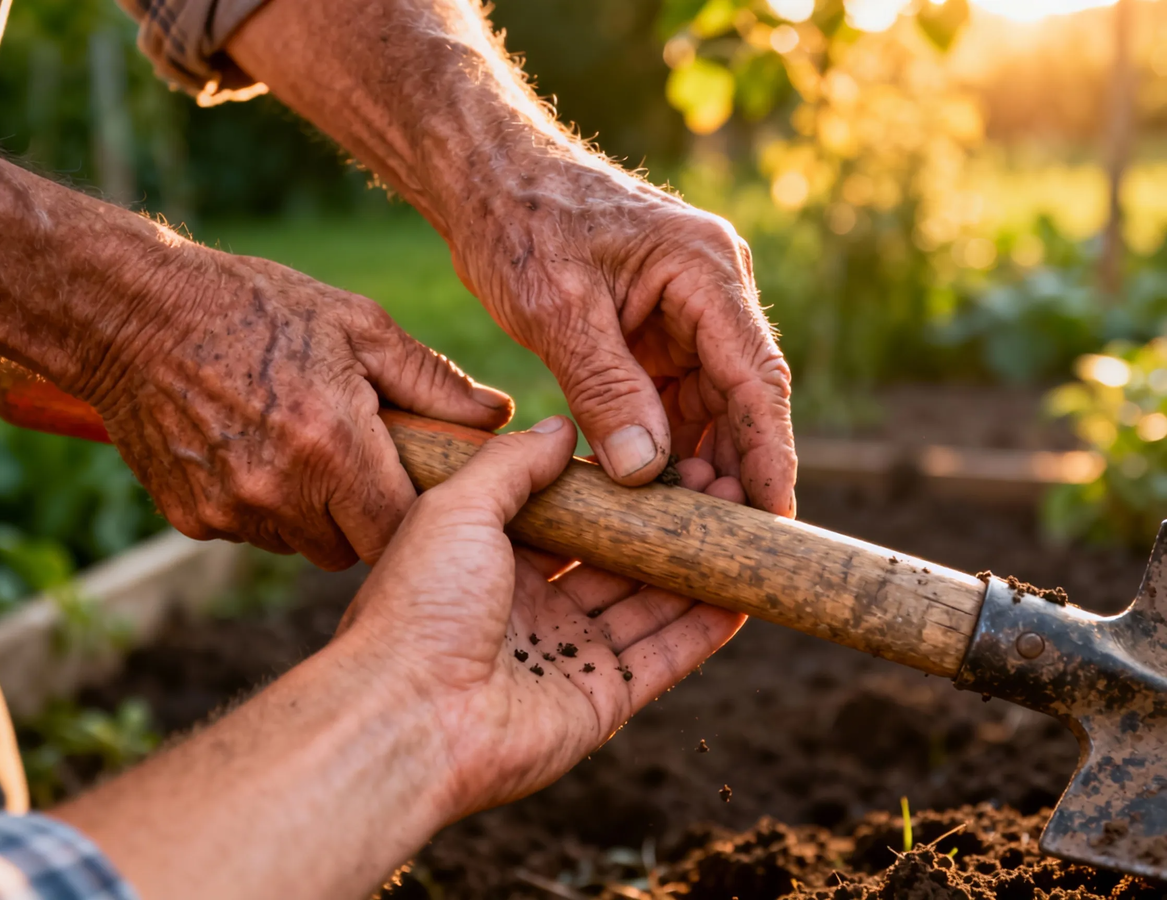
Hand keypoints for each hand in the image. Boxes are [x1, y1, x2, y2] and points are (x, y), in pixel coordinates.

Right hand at [76, 244, 512, 568]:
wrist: (132, 311)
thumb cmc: (258, 307)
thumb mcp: (359, 326)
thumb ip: (433, 380)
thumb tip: (498, 416)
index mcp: (334, 445)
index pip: (402, 529)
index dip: (416, 515)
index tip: (418, 488)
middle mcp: (282, 491)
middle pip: (353, 548)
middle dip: (366, 517)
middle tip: (361, 463)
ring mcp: (231, 510)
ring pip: (300, 545)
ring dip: (313, 514)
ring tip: (304, 449)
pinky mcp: (191, 518)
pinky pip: (251, 531)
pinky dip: (263, 507)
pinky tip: (254, 451)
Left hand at [338, 417, 743, 816]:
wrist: (408, 716)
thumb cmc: (419, 605)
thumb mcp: (457, 507)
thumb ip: (513, 465)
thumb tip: (562, 428)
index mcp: (491, 560)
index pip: (571, 518)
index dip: (618, 490)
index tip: (662, 456)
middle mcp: (532, 608)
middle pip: (618, 560)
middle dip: (667, 525)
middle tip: (719, 487)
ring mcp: (567, 655)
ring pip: (648, 604)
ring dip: (695, 568)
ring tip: (745, 525)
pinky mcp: (599, 700)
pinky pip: (663, 658)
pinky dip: (704, 629)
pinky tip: (742, 593)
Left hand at [448, 162, 796, 515]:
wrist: (487, 179)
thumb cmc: (519, 224)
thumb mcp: (558, 310)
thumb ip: (604, 389)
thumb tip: (645, 471)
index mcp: (704, 270)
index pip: (755, 375)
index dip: (768, 451)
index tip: (774, 514)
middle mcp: (710, 289)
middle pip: (741, 396)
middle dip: (734, 466)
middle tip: (723, 538)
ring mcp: (685, 310)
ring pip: (710, 404)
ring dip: (698, 461)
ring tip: (686, 525)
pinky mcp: (655, 329)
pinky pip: (673, 397)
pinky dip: (663, 442)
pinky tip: (650, 488)